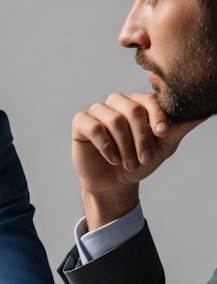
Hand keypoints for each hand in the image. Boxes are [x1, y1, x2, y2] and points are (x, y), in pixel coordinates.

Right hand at [72, 92, 200, 228]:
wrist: (115, 184)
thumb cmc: (140, 161)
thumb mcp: (164, 146)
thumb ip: (179, 127)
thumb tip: (202, 111)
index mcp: (139, 104)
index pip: (149, 100)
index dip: (157, 115)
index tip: (163, 133)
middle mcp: (118, 103)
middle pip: (132, 109)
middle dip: (141, 137)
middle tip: (145, 159)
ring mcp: (99, 111)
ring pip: (114, 119)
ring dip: (125, 145)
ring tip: (129, 163)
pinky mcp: (81, 123)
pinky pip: (94, 127)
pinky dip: (106, 145)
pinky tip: (113, 159)